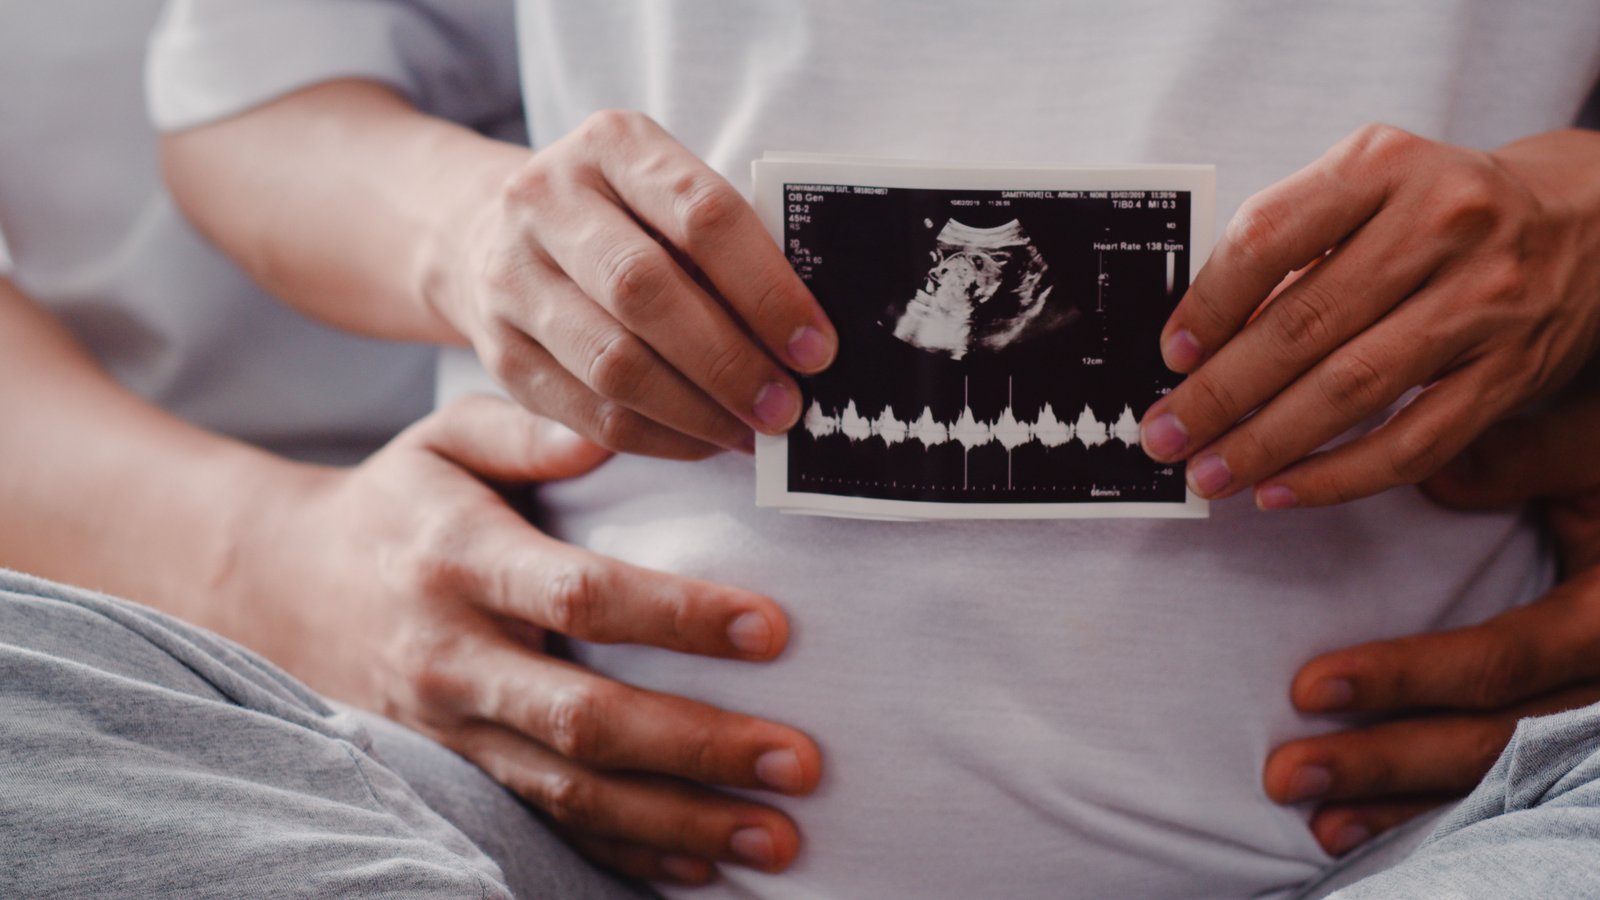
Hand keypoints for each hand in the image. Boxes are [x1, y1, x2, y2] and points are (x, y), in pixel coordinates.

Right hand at [241, 395, 821, 883]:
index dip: (675, 616)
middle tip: (800, 760)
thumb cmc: (400, 504)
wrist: (285, 592)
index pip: (580, 596)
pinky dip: (625, 855)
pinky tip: (700, 869)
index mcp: (462, 562)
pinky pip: (545, 828)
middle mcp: (457, 658)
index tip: (771, 629)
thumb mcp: (443, 440)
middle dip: (699, 745)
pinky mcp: (456, 776)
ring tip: (777, 837)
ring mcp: (453, 732)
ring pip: (573, 793)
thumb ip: (525, 429)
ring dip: (679, 821)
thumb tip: (613, 428)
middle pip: (586, 718)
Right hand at [444, 109, 836, 459]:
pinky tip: (704, 440)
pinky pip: (590, 414)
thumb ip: (728, 246)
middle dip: (730, 362)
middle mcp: (546, 201)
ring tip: (751, 431)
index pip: (702, 215)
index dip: (767, 289)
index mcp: (611, 145)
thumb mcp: (666, 196)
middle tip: (786, 408)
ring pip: (613, 364)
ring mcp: (510, 278)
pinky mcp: (499, 354)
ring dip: (697, 412)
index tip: (816, 348)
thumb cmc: (620, 218)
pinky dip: (659, 438)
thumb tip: (805, 338)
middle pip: (646, 291)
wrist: (493, 232)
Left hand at [1140, 125, 1599, 507]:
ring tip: (1211, 473)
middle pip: (1304, 323)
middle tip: (1165, 435)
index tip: (1170, 355)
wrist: (1582, 219)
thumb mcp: (1369, 188)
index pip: (1269, 236)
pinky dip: (1339, 475)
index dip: (1209, 304)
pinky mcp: (1511, 368)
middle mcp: (1439, 223)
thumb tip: (1199, 342)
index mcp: (1383, 164)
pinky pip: (1414, 440)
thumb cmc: (1441, 209)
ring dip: (1267, 442)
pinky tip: (1282, 490)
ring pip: (1353, 387)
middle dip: (1220, 392)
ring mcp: (1483, 298)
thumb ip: (1294, 246)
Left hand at [1263, 391, 1599, 855]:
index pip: (1501, 661)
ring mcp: (1593, 728)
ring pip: (1498, 781)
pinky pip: (1505, 792)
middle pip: (1493, 743)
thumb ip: (1522, 458)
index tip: (1309, 687)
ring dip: (1397, 803)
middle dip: (1384, 761)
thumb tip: (1427, 469)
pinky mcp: (1572, 746)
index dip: (1407, 679)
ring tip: (1312, 815)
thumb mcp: (1597, 454)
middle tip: (1286, 772)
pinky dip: (1429, 813)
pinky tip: (1353, 826)